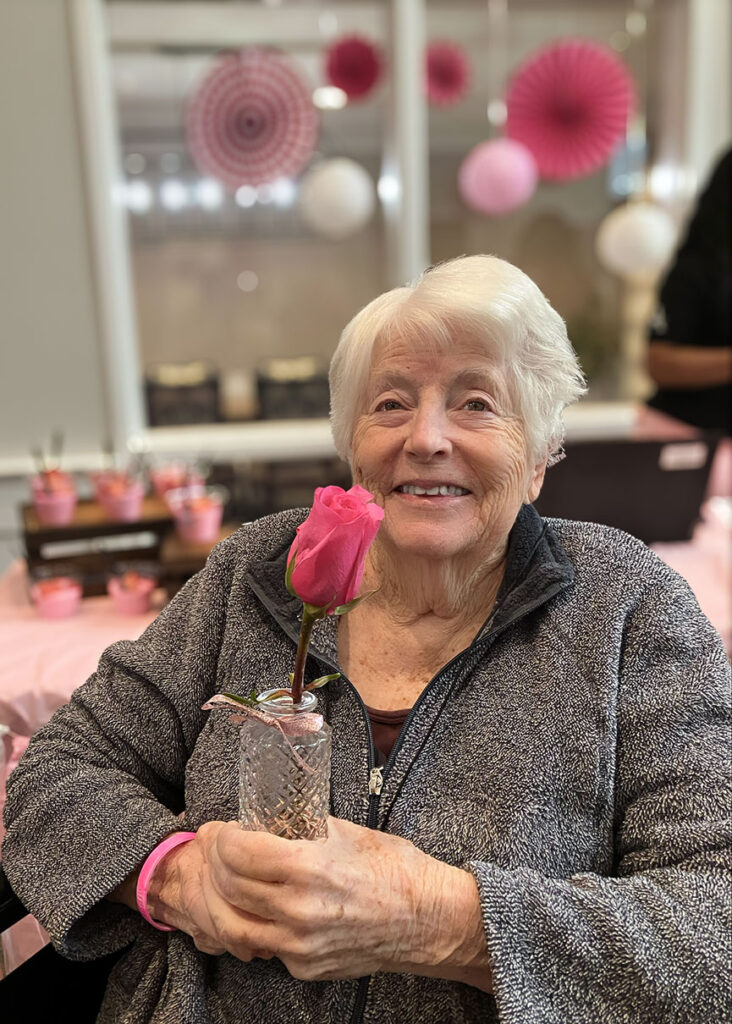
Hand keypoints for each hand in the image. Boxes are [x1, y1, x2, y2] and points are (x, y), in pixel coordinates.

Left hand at [159, 817, 489, 987]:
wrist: (429, 920)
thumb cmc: (394, 868)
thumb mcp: (347, 832)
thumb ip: (302, 828)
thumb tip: (268, 819)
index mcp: (311, 868)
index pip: (240, 852)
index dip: (224, 837)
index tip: (225, 828)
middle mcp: (300, 911)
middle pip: (228, 887)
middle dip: (214, 862)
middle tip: (217, 847)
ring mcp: (300, 946)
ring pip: (233, 926)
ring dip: (221, 899)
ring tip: (225, 880)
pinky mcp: (305, 967)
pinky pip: (263, 944)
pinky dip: (252, 923)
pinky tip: (259, 905)